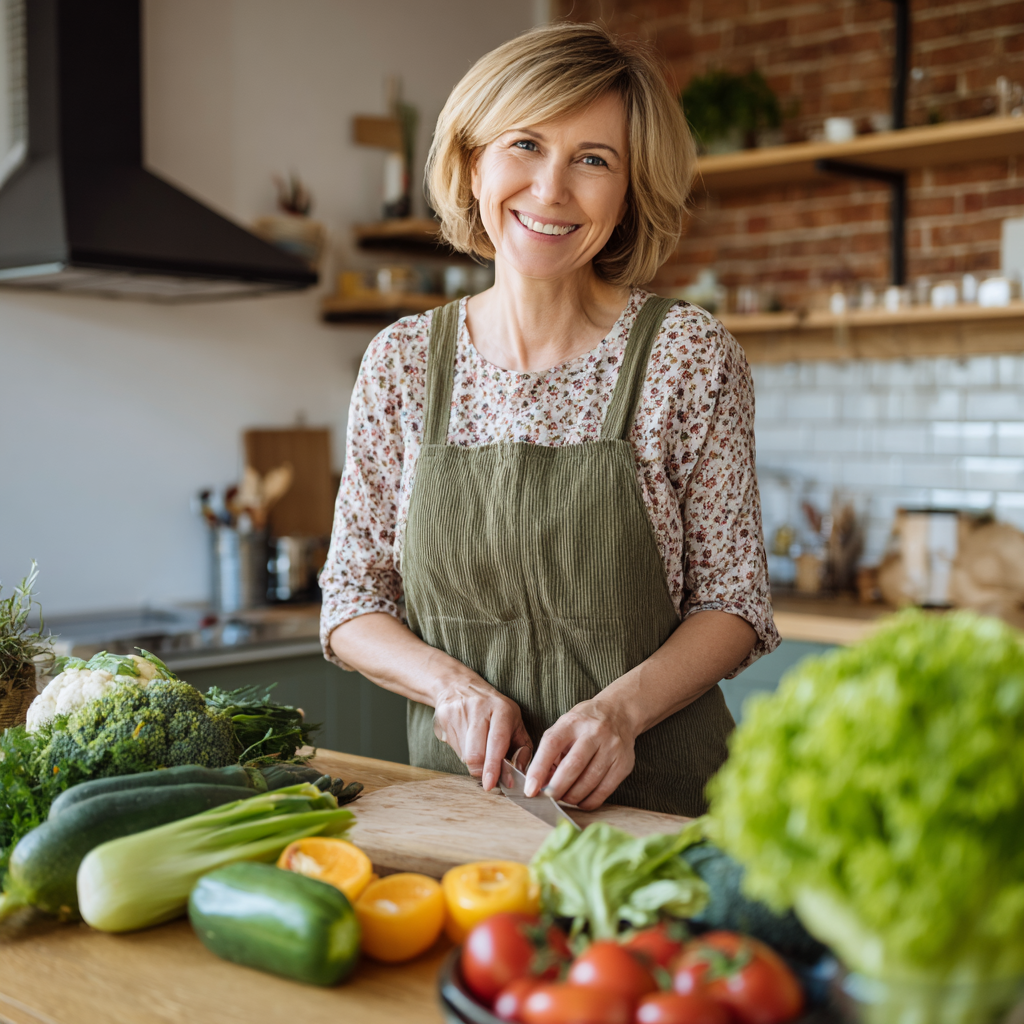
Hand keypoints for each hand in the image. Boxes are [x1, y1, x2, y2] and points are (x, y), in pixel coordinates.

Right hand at [432, 673, 531, 790]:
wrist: (459, 686)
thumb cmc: (494, 710)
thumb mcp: (515, 722)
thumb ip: (522, 748)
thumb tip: (519, 774)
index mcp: (502, 709)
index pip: (496, 741)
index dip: (493, 766)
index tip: (491, 784)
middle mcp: (480, 708)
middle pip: (476, 753)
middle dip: (482, 771)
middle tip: (488, 776)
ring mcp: (459, 712)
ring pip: (464, 754)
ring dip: (473, 762)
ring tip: (480, 750)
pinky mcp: (444, 717)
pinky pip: (453, 747)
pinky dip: (462, 752)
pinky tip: (467, 740)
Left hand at [523, 696, 636, 809]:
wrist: (619, 713)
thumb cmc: (584, 724)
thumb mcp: (564, 728)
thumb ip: (550, 753)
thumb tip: (539, 784)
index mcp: (573, 722)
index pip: (552, 745)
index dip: (539, 768)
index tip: (530, 789)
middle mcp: (594, 732)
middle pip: (573, 765)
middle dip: (556, 788)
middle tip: (547, 798)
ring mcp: (612, 747)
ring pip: (589, 781)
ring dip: (572, 796)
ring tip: (564, 798)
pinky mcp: (624, 763)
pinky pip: (604, 790)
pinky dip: (589, 801)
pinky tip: (580, 801)